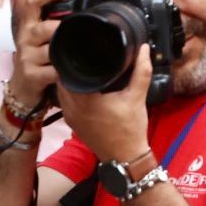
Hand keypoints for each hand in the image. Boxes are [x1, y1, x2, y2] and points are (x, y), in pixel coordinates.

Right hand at [7, 0, 70, 109]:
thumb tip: (83, 8)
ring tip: (73, 52)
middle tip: (77, 30)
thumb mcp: (41, 39)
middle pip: (43, 28)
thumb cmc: (38, 60)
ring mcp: (26, 57)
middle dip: (61, 29)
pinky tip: (67, 72)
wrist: (23, 89)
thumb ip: (55, 23)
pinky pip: (51, 71)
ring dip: (63, 50)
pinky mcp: (30, 75)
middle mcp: (25, 38)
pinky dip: (62, 72)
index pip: (31, 2)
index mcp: (29, 26)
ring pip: (48, 50)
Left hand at [56, 45, 152, 163]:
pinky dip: (70, 93)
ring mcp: (69, 117)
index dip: (72, 58)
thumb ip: (141, 71)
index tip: (79, 47)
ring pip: (62, 91)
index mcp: (84, 99)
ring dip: (69, 80)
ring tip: (82, 67)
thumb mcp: (137, 97)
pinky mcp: (72, 123)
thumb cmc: (130, 129)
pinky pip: (65, 102)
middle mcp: (71, 107)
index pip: (68, 72)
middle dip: (71, 68)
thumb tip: (144, 48)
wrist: (125, 158)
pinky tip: (82, 85)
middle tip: (81, 54)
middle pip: (62, 80)